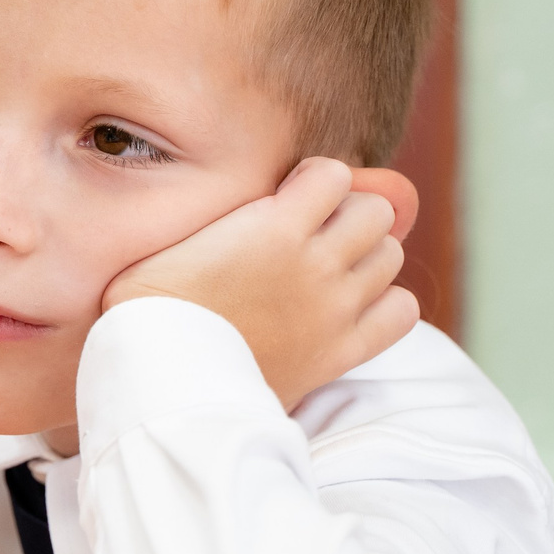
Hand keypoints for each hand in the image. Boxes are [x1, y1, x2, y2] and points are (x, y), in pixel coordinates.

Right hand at [101, 156, 420, 409]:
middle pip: (374, 211)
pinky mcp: (342, 350)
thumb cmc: (152, 304)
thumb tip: (256, 200)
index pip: (333, 174)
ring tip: (332, 268)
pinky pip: (401, 312)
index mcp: (275, 226)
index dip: (314, 180)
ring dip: (367, 255)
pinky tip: (354, 306)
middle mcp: (315, 261)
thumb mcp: (179, 236)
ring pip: (391, 255)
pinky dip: (386, 304)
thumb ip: (228, 212)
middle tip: (317, 232)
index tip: (293, 195)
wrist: (164, 378)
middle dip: (348, 213)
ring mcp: (335, 307)